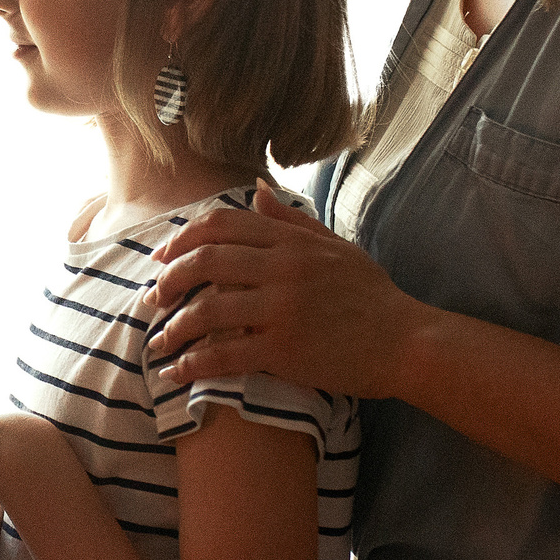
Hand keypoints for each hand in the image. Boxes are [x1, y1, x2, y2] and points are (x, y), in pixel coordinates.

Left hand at [144, 184, 433, 398]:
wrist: (406, 341)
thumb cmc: (372, 296)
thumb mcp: (335, 247)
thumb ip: (291, 220)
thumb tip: (257, 187)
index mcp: (291, 241)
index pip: (221, 225)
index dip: (182, 238)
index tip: (162, 257)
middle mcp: (283, 268)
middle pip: (204, 261)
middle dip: (168, 280)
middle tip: (153, 299)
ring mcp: (282, 309)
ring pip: (207, 310)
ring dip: (173, 328)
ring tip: (159, 342)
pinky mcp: (284, 349)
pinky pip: (224, 355)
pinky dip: (193, 365)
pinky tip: (177, 373)